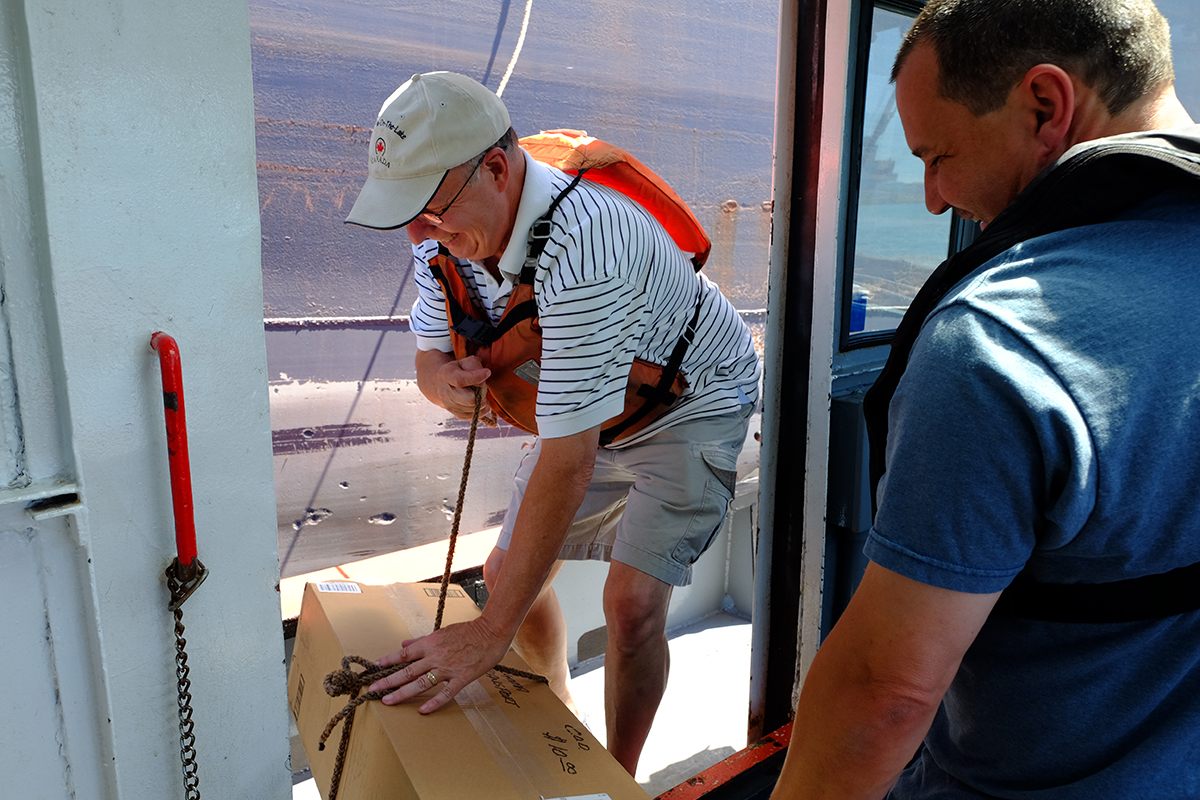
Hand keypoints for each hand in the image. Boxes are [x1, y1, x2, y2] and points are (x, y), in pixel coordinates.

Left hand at [369, 618, 511, 713]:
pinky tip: (423, 710)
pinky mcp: (461, 677)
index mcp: (430, 643)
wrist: (492, 631)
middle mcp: (435, 656)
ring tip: (389, 701)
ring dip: (403, 693)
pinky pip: (446, 692)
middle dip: (388, 681)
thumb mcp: (442, 632)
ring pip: (421, 683)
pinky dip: (434, 702)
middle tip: (373, 690)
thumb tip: (404, 644)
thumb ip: (422, 640)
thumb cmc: (468, 631)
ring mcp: (448, 668)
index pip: (404, 654)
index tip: (375, 668)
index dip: (388, 661)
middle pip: (407, 671)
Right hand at [435, 356, 494, 421]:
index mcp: (447, 375)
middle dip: (481, 392)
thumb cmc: (457, 370)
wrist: (440, 383)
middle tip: (483, 386)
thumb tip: (485, 374)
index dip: (476, 377)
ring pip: (473, 408)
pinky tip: (481, 401)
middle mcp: (446, 392)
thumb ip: (474, 365)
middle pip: (469, 399)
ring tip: (480, 393)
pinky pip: (473, 416)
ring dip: (482, 401)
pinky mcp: (456, 414)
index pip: (461, 380)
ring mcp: (450, 405)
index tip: (487, 372)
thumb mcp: (463, 362)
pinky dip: (481, 410)